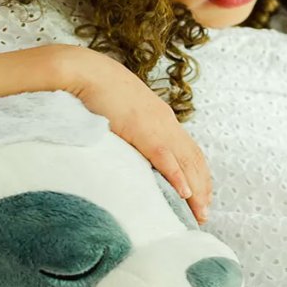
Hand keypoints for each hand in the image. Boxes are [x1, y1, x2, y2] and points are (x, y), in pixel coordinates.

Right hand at [50, 45, 211, 223]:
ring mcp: (155, 125)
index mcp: (161, 118)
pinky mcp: (141, 129)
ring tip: (200, 213)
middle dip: (202, 188)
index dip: (197, 175)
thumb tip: (129, 150)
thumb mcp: (122, 113)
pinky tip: (184, 193)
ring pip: (185, 162)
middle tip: (204, 214)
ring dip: (196, 189)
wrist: (83, 71)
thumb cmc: (96, 91)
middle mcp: (165, 122)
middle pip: (193, 160)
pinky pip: (164, 157)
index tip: (200, 196)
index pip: (189, 150)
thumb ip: (132, 131)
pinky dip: (177, 176)